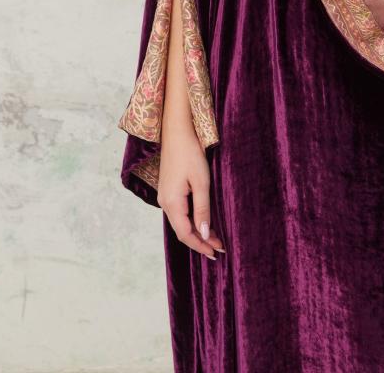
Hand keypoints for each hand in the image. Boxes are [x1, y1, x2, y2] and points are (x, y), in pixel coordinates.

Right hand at [157, 125, 226, 260]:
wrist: (177, 131)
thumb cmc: (190, 153)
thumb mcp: (201, 182)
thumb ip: (202, 208)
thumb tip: (204, 233)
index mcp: (172, 202)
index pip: (185, 234)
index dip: (200, 245)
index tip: (216, 253)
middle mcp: (165, 203)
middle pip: (182, 230)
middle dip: (200, 241)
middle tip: (219, 248)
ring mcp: (165, 196)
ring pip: (180, 222)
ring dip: (196, 231)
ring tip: (214, 238)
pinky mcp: (168, 190)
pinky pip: (179, 213)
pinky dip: (191, 221)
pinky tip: (202, 221)